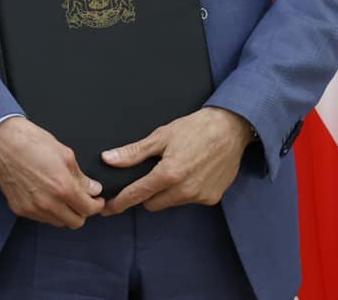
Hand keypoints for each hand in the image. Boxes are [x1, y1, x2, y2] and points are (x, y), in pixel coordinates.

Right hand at [0, 117, 103, 228]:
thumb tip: (92, 189)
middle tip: (81, 199)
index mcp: (63, 188)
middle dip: (82, 211)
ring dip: (64, 213)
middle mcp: (48, 203)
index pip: (88, 210)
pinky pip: (41, 218)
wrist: (2, 140)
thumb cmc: (31, 141)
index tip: (96, 200)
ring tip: (61, 196)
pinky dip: (48, 211)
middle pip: (75, 222)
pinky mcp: (19, 209)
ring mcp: (32, 208)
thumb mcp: (64, 153)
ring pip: (58, 222)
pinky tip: (46, 196)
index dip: (96, 205)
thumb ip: (81, 176)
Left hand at [101, 106, 252, 213]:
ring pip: (170, 203)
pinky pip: (189, 200)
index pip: (137, 194)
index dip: (120, 202)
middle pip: (152, 203)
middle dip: (146, 194)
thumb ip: (134, 152)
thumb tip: (108, 160)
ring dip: (166, 193)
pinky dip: (184, 191)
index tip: (106, 209)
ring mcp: (200, 196)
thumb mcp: (161, 136)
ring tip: (174, 169)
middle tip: (149, 175)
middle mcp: (184, 190)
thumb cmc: (194, 129)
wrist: (231, 129)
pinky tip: (190, 173)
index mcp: (168, 174)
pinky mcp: (212, 198)